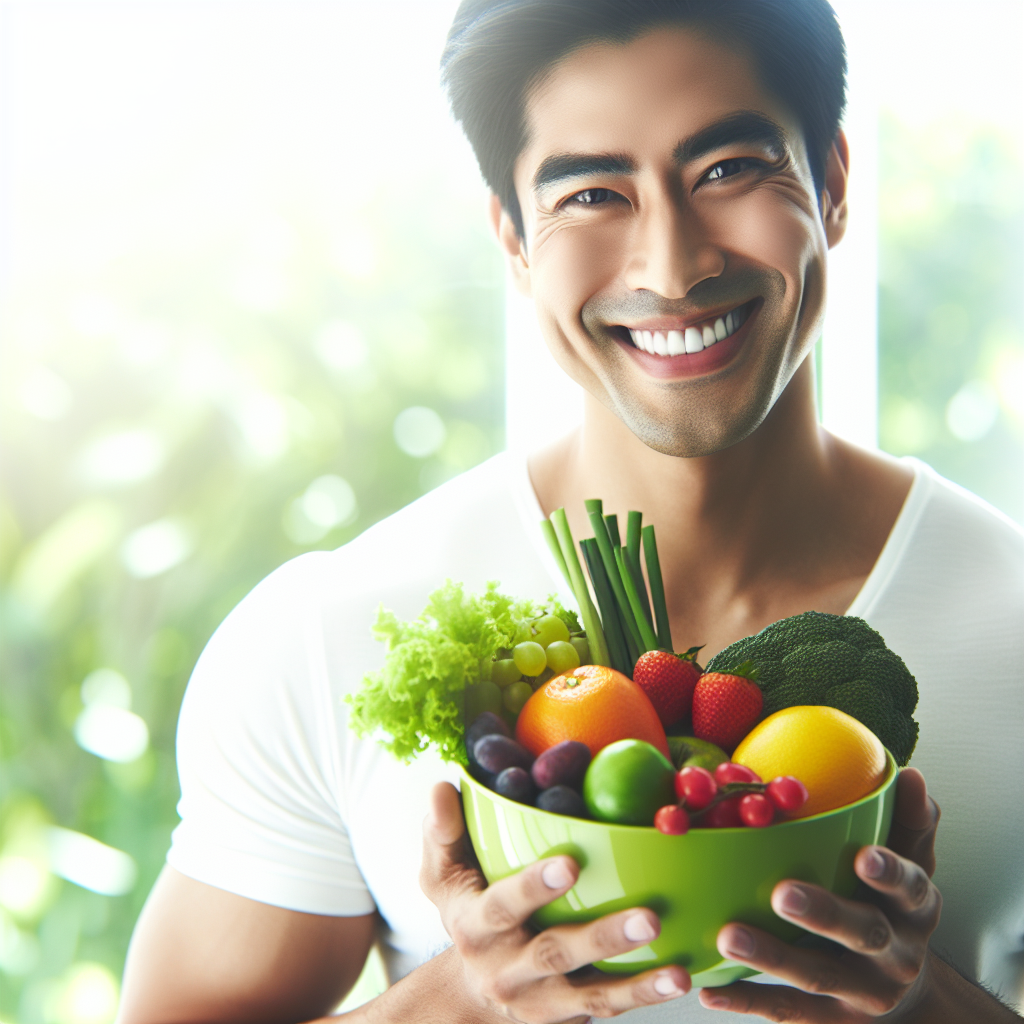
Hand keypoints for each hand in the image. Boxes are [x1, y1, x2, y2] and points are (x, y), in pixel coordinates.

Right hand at [419, 782, 689, 1022]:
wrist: (468, 989)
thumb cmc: (466, 904)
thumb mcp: (440, 871)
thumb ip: (442, 830)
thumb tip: (443, 786)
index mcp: (475, 926)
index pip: (502, 906)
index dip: (533, 887)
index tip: (570, 862)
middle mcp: (506, 967)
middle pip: (554, 954)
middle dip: (602, 938)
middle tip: (649, 917)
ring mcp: (539, 998)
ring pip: (589, 993)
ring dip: (636, 983)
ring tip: (677, 971)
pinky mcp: (567, 1014)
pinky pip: (606, 1008)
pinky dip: (644, 996)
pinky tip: (681, 978)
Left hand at [698, 767, 941, 1020]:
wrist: (904, 991)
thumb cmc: (891, 902)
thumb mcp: (911, 861)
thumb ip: (909, 820)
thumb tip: (908, 773)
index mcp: (914, 908)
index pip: (910, 887)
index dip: (889, 872)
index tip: (862, 855)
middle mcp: (895, 953)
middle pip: (862, 933)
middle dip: (823, 913)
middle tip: (781, 893)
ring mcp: (863, 992)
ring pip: (817, 975)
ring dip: (771, 957)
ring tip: (728, 937)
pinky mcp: (832, 1020)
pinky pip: (787, 1010)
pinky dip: (746, 1002)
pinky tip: (710, 991)